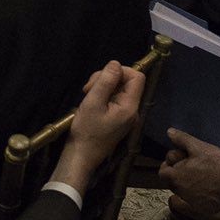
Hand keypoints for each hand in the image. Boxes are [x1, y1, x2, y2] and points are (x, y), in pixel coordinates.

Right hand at [50, 61, 146, 190]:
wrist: (81, 156)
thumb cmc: (86, 131)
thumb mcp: (93, 102)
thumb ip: (105, 81)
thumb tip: (115, 63)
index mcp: (130, 106)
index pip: (137, 77)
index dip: (120, 70)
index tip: (101, 77)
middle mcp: (132, 109)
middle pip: (126, 81)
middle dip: (107, 78)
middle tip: (87, 88)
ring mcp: (125, 114)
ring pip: (118, 88)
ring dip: (102, 85)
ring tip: (86, 94)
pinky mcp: (117, 117)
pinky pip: (113, 98)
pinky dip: (102, 94)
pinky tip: (90, 101)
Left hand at [156, 128, 219, 219]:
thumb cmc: (217, 165)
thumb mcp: (200, 148)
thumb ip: (183, 140)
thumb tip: (169, 132)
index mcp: (175, 176)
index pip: (162, 172)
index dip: (169, 163)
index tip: (180, 158)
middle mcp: (179, 191)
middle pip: (171, 181)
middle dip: (177, 172)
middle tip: (191, 165)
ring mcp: (189, 201)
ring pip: (181, 190)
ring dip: (186, 182)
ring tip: (200, 174)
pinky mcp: (200, 208)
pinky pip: (191, 200)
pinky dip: (193, 193)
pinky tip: (204, 187)